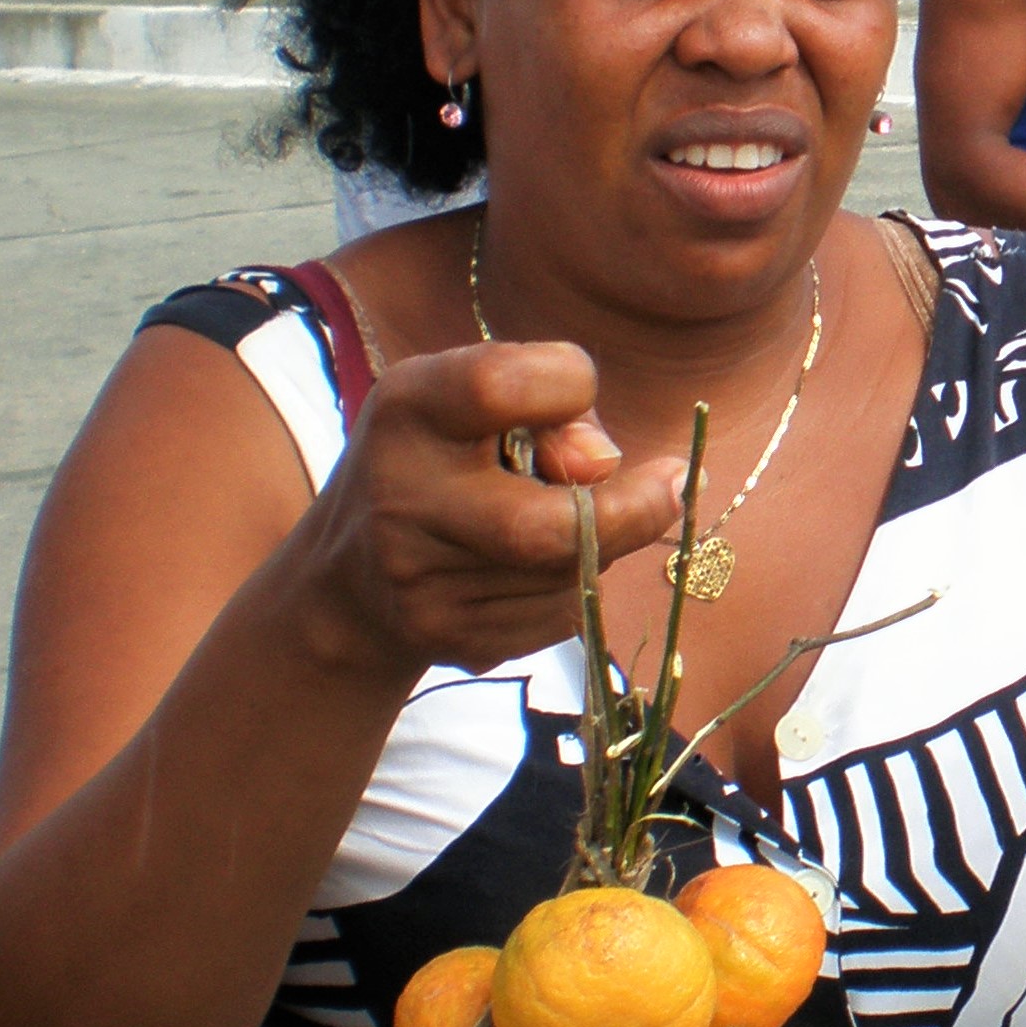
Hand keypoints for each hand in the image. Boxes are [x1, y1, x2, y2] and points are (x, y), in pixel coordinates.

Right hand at [295, 340, 687, 681]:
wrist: (349, 583)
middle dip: (633, 511)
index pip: (498, 385)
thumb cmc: (437, 462)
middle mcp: (401, 498)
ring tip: (575, 519)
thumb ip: (550, 410)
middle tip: (676, 485)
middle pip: (548, 525)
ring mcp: (422, 584)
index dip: (565, 386)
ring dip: (601, 545)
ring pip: (568, 575)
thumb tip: (606, 467)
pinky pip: (560, 616)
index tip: (582, 393)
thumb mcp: (470, 403)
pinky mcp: (452, 641)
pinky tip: (542, 568)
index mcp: (408, 410)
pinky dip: (576, 587)